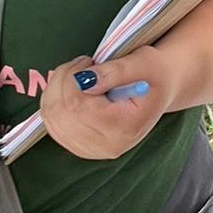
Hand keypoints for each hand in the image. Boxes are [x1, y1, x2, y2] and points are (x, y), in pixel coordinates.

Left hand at [40, 46, 178, 160]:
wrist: (160, 89)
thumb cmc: (154, 73)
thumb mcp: (141, 63)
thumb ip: (113, 72)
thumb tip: (83, 81)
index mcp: (125, 127)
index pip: (77, 106)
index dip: (72, 78)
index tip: (87, 61)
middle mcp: (107, 146)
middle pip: (61, 113)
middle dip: (62, 81)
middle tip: (82, 64)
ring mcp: (93, 151)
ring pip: (52, 119)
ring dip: (56, 90)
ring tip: (78, 75)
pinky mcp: (81, 148)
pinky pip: (53, 125)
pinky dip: (53, 102)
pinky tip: (71, 90)